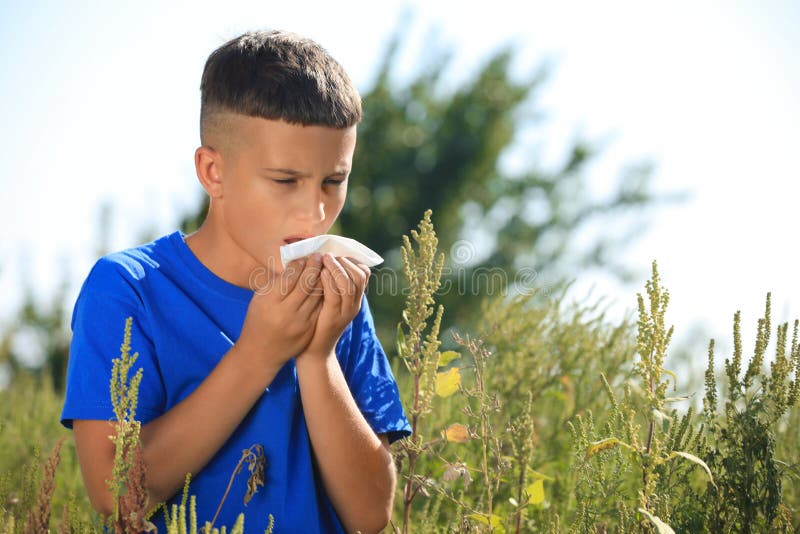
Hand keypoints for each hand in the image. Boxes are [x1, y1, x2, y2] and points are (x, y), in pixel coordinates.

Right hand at [236, 254, 323, 370]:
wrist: (262, 352)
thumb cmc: (259, 319)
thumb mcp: (261, 298)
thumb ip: (278, 280)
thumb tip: (296, 261)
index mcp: (271, 301)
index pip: (290, 276)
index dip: (300, 264)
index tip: (306, 256)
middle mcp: (286, 312)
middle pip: (306, 284)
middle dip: (314, 267)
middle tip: (319, 256)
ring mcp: (300, 323)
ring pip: (317, 295)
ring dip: (323, 279)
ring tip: (324, 268)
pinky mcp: (309, 330)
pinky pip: (321, 307)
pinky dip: (324, 294)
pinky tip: (325, 285)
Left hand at [301, 254, 369, 358]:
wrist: (314, 352)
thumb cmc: (317, 323)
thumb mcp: (327, 301)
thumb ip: (330, 285)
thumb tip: (324, 261)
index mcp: (355, 299)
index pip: (364, 273)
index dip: (352, 260)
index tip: (337, 254)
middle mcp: (354, 305)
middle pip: (359, 276)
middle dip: (344, 262)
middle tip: (329, 256)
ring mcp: (345, 312)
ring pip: (349, 283)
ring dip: (337, 267)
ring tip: (324, 260)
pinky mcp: (333, 317)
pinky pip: (335, 295)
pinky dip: (329, 280)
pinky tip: (320, 273)